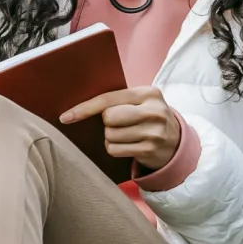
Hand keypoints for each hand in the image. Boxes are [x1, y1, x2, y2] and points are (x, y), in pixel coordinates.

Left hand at [61, 86, 181, 169]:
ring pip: (110, 136)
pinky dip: (116, 149)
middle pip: (108, 118)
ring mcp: (154, 132)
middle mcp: (153, 111)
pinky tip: (128, 146)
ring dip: (111, 138)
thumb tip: (79, 108)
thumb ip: (119, 100)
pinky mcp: (150, 150)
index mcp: (148, 93)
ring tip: (127, 136)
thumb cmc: (149, 119)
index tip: (65, 117)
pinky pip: (115, 150)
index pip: (109, 99)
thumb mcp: (142, 102)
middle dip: (107, 123)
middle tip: (120, 124)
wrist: (176, 143)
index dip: (85, 108)